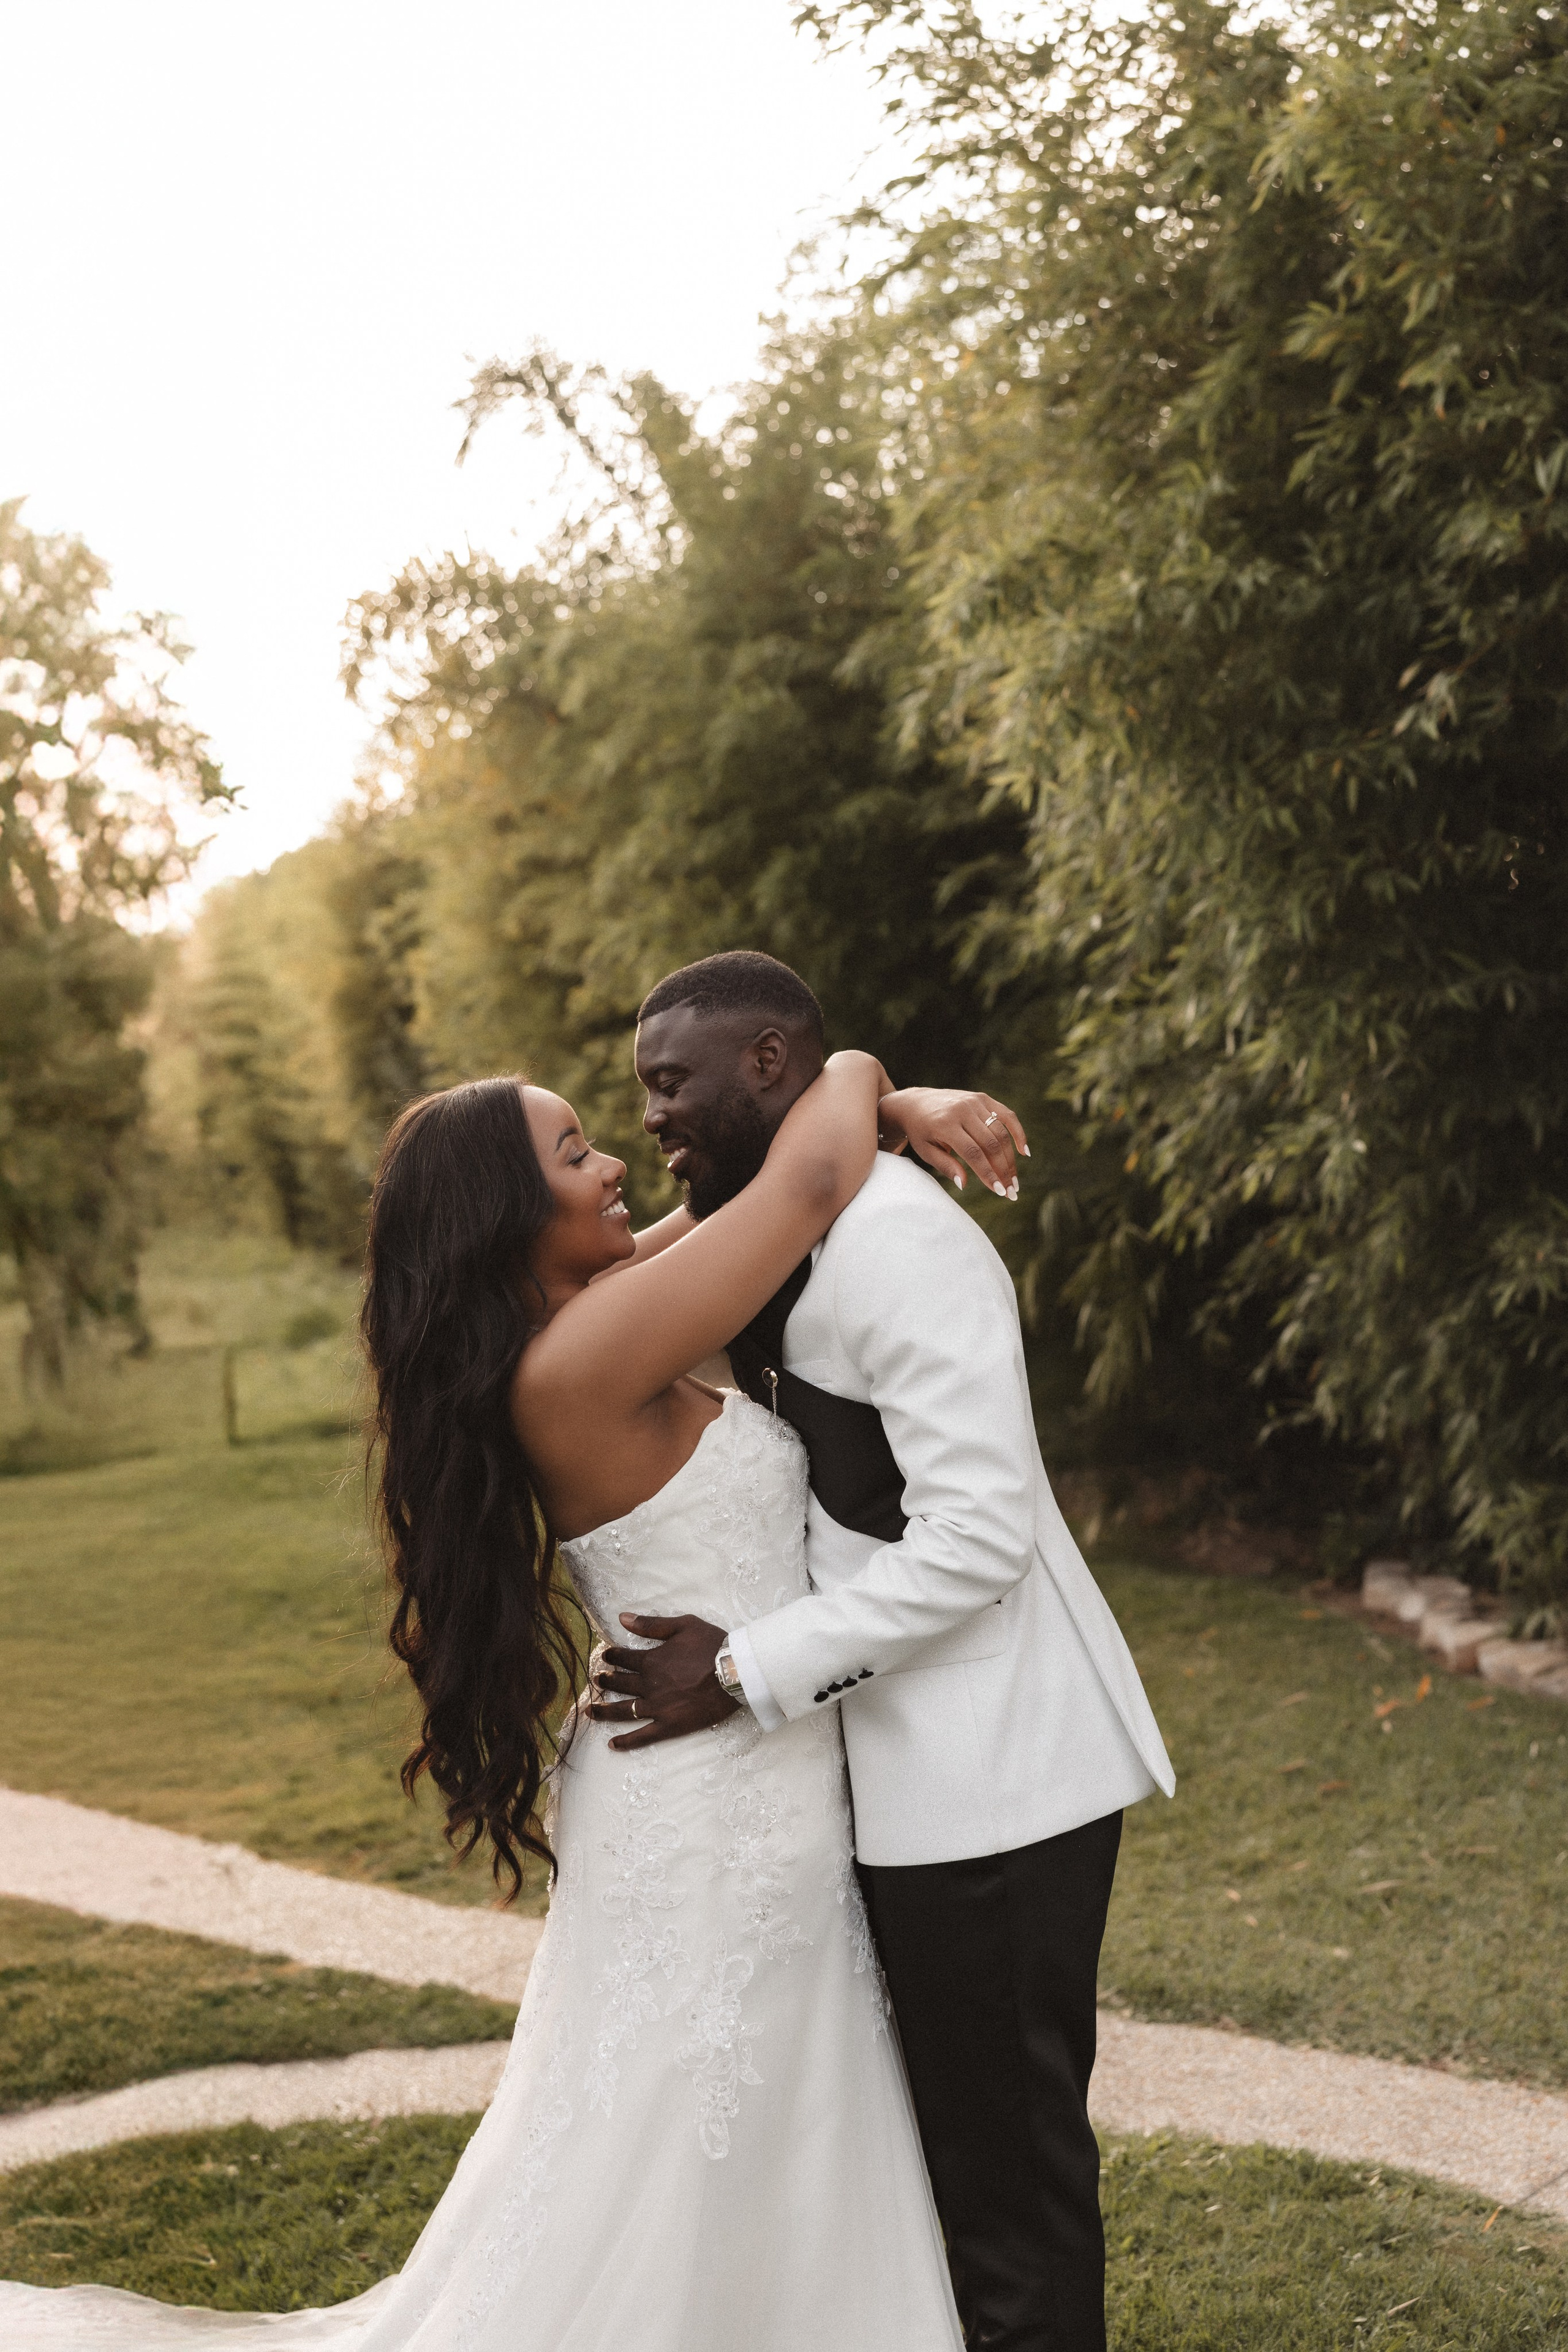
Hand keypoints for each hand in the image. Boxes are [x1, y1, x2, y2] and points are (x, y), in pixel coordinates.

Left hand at [586, 1613, 737, 1749]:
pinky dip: (626, 1742)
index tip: (604, 1656)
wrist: (735, 1673)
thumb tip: (621, 1617)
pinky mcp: (669, 1726)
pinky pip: (643, 1736)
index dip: (612, 1657)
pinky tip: (612, 1745)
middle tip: (596, 1680)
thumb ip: (650, 1624)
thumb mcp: (683, 1626)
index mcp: (651, 1661)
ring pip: (623, 1711)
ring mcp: (657, 1708)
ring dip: (604, 1711)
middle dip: (606, 1681)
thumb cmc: (712, 1646)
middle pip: (620, 1684)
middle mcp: (649, 1686)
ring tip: (589, 1711)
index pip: (623, 1659)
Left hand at [876, 1087, 1028, 1196]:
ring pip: (1000, 1132)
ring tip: (1014, 1179)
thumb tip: (964, 1184)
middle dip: (1003, 1170)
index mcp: (945, 1124)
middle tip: (1011, 1191)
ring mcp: (974, 1101)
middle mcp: (962, 1110)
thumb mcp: (926, 1151)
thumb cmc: (920, 1132)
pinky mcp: (983, 1097)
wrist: (916, 1103)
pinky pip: (1007, 1115)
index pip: (973, 1153)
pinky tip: (1023, 1152)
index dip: (988, 1173)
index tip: (999, 1191)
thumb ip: (945, 1166)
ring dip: (1010, 1158)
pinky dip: (1018, 1132)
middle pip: (990, 1143)